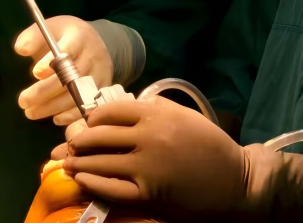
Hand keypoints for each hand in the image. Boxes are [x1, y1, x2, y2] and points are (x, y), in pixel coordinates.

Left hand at [15, 16, 112, 125]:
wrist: (93, 42)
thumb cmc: (64, 37)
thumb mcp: (49, 29)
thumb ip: (32, 37)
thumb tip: (20, 49)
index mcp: (78, 36)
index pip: (68, 49)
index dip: (52, 62)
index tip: (35, 73)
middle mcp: (93, 55)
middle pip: (71, 76)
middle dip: (45, 91)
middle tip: (23, 101)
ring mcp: (100, 74)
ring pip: (78, 94)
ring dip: (53, 107)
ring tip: (31, 112)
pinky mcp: (104, 90)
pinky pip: (89, 106)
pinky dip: (72, 116)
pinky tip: (55, 118)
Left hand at [63, 98, 302, 221]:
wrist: (235, 182)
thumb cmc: (211, 147)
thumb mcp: (185, 116)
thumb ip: (155, 110)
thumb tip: (125, 108)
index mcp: (156, 115)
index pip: (110, 111)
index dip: (93, 118)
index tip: (87, 123)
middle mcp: (147, 138)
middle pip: (98, 135)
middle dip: (78, 140)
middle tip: (68, 144)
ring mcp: (146, 167)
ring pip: (99, 161)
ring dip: (78, 161)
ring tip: (66, 162)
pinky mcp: (148, 194)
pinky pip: (110, 187)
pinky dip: (92, 181)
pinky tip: (82, 178)